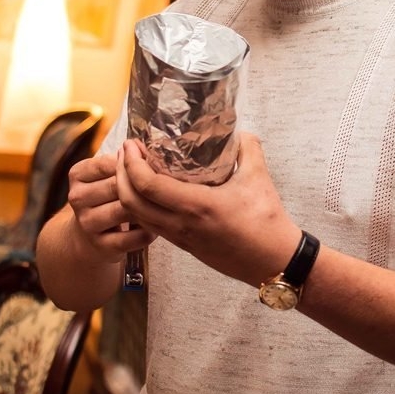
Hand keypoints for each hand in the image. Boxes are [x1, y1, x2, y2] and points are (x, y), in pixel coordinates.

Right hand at [66, 152, 154, 263]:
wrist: (86, 237)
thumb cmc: (105, 197)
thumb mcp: (105, 175)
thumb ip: (123, 161)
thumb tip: (144, 146)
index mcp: (78, 174)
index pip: (108, 163)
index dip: (134, 164)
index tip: (152, 164)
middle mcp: (77, 197)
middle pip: (118, 186)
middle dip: (143, 185)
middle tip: (166, 184)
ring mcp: (87, 223)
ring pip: (125, 210)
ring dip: (148, 207)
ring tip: (163, 203)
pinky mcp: (101, 246)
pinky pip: (133, 237)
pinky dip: (149, 231)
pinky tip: (157, 225)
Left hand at [115, 133, 301, 284]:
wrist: (274, 262)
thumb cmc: (267, 222)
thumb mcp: (259, 179)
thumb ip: (248, 148)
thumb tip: (240, 130)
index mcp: (197, 206)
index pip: (148, 186)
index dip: (131, 163)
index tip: (132, 144)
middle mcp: (182, 225)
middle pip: (131, 202)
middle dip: (120, 175)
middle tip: (126, 153)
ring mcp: (181, 239)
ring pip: (137, 217)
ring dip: (127, 192)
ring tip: (132, 170)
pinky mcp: (184, 246)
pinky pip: (150, 226)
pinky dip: (139, 208)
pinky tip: (148, 193)